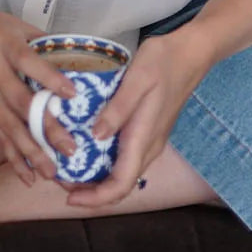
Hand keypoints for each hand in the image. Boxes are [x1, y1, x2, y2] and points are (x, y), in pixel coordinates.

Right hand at [0, 7, 80, 185]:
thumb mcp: (17, 26)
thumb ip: (44, 45)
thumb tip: (79, 66)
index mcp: (5, 44)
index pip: (28, 61)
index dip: (50, 78)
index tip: (73, 94)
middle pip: (20, 101)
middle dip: (45, 127)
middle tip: (70, 148)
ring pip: (7, 126)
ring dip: (31, 151)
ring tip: (52, 171)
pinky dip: (12, 157)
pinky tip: (28, 176)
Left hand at [63, 28, 210, 210]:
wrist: (190, 53)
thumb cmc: (162, 61)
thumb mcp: (137, 79)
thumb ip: (117, 109)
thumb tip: (96, 136)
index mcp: (144, 137)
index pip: (121, 183)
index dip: (96, 198)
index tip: (70, 198)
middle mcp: (149, 146)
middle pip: (120, 183)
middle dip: (91, 190)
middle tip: (61, 181)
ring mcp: (151, 139)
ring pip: (123, 172)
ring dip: (98, 177)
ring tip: (70, 167)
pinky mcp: (149, 130)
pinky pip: (126, 157)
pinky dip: (106, 161)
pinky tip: (89, 146)